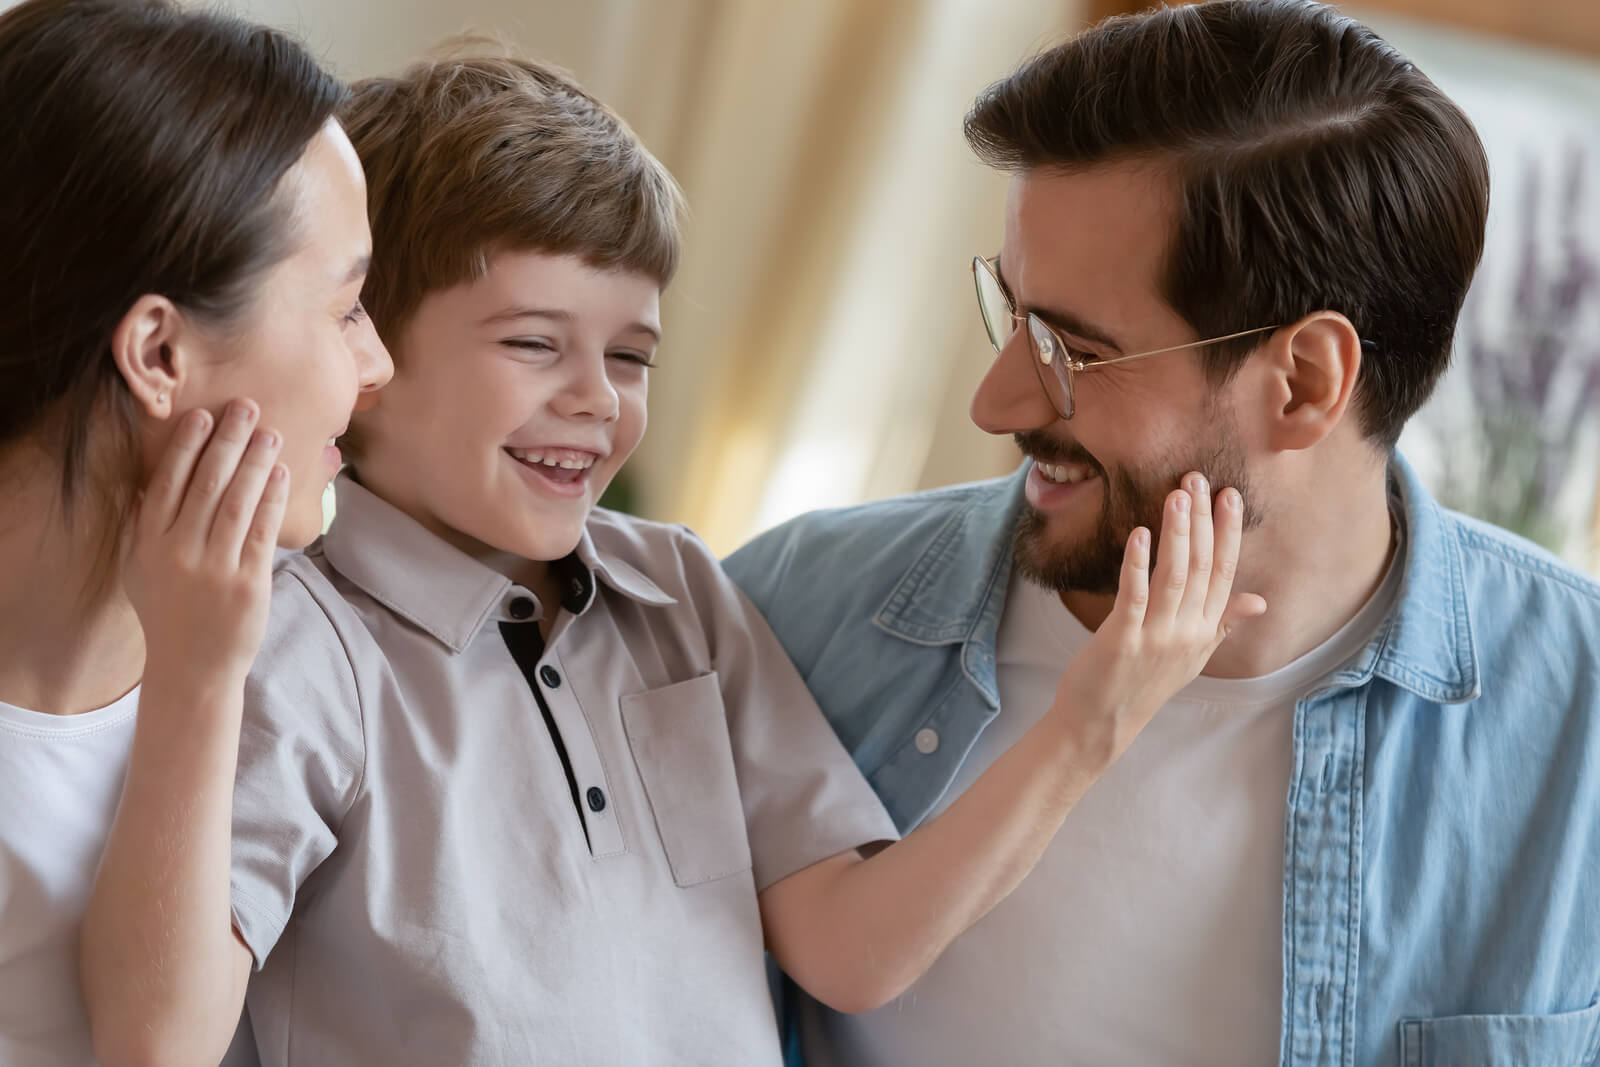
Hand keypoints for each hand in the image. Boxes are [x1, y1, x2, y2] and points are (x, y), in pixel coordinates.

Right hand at [123, 399, 289, 689]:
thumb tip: (144, 482)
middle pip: (205, 485)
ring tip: (271, 434)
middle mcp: (179, 552)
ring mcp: (215, 568)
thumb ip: (140, 527)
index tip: (203, 416)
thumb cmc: (168, 612)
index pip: (168, 484)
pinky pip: (262, 531)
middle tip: (246, 408)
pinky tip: (282, 475)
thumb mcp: (139, 570)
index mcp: (149, 544)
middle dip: (227, 442)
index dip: (186, 447)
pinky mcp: (248, 584)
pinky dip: (273, 500)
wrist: (193, 667)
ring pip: (236, 503)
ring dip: (255, 463)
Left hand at [1052, 472, 1265, 765]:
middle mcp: (1188, 632)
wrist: (1102, 722)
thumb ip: (1223, 623)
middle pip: (1200, 566)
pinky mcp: (1122, 640)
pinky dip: (1138, 563)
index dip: (1228, 532)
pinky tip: (1140, 534)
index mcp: (1205, 630)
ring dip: (1177, 533)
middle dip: (1201, 520)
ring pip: (1174, 575)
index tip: (1230, 495)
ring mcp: (1157, 636)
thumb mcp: (1193, 656)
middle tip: (1197, 479)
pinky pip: (1134, 595)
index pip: (1224, 572)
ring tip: (1177, 496)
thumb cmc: (1145, 683)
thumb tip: (1260, 602)